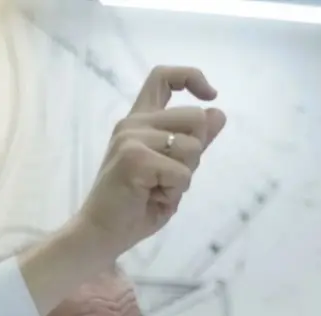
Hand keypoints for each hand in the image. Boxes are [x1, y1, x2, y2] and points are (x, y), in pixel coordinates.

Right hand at [75, 65, 225, 259]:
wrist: (102, 233)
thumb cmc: (135, 206)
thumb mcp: (173, 170)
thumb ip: (193, 142)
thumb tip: (219, 113)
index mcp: (139, 121)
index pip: (163, 77)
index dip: (192, 77)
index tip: (210, 95)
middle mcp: (133, 122)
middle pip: (196, 117)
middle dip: (195, 153)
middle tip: (169, 178)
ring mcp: (131, 138)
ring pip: (192, 147)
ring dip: (184, 177)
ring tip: (157, 190)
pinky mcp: (134, 158)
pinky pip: (181, 173)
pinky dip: (175, 191)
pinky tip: (152, 197)